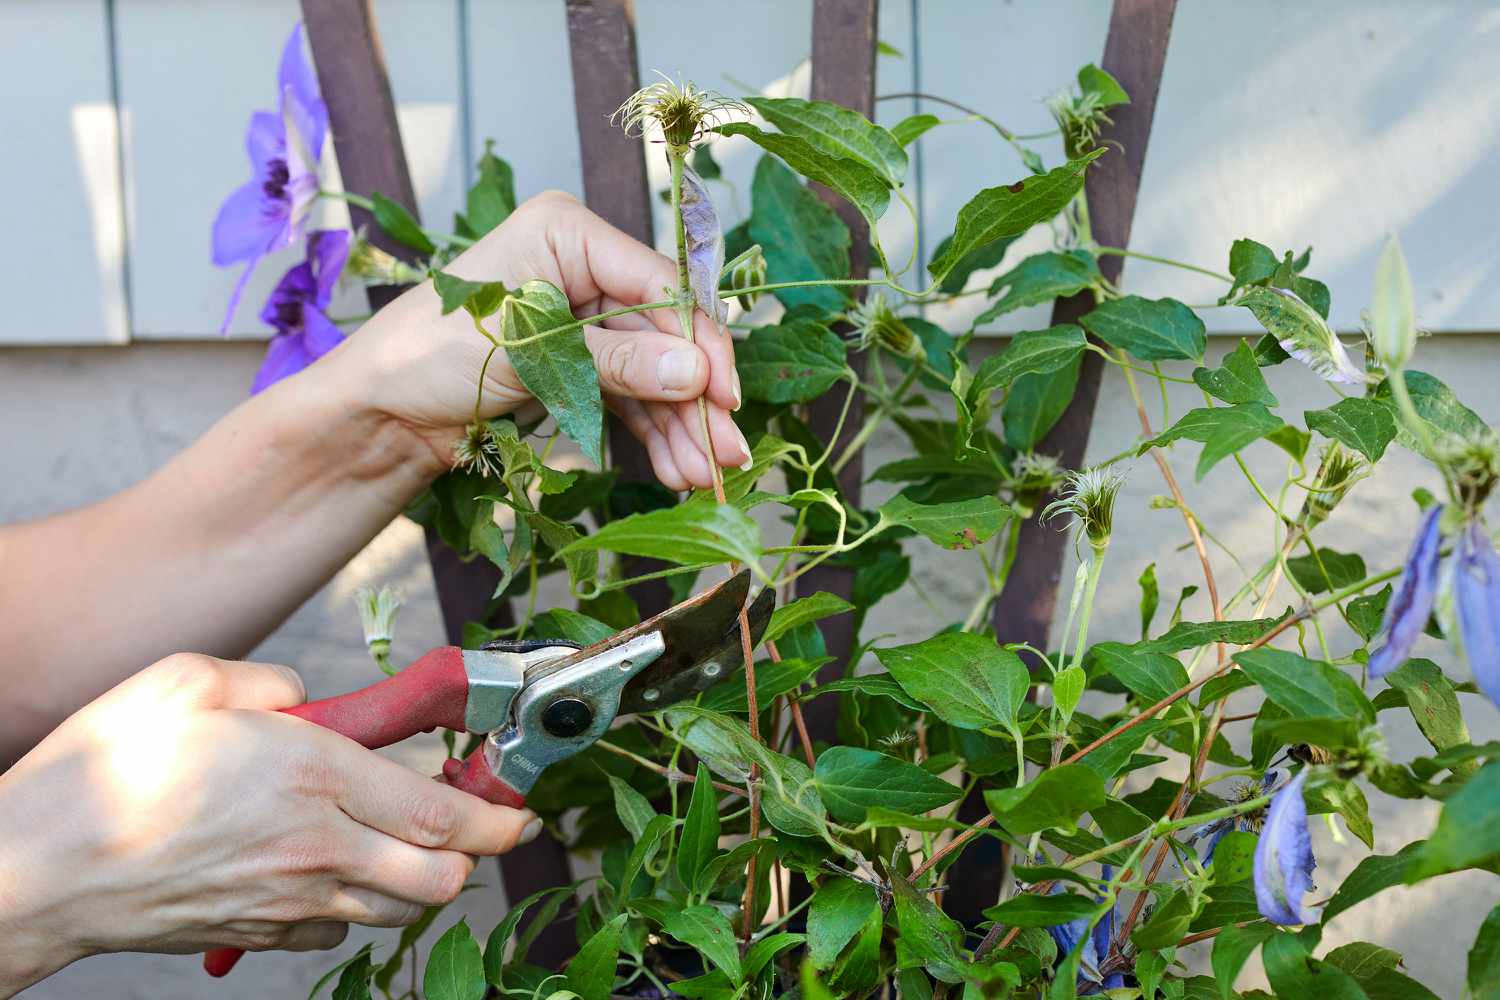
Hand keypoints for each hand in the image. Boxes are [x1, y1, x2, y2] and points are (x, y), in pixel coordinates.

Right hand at [0, 654, 538, 994]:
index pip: (441, 814)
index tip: (522, 808)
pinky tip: (335, 869)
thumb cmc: (105, 769)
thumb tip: (306, 699)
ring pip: (398, 911)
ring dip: (423, 880)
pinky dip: (358, 905)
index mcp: (312, 775)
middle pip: (440, 878)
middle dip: (475, 855)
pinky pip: (338, 929)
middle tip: (474, 821)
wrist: (34, 869)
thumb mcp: (190, 681)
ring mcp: (288, 900)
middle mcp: (316, 847)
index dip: (498, 817)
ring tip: (410, 841)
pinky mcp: (258, 933)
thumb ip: (269, 683)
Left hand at [328, 190, 748, 489]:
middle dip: (694, 398)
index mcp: (566, 233)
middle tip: (726, 453)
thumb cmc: (427, 357)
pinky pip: (628, 395)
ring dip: (678, 426)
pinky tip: (676, 468)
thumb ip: (617, 364)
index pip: (658, 284)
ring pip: (651, 372)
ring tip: (703, 478)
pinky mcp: (574, 363)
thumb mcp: (530, 356)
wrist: (375, 413)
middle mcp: (580, 268)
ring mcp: (580, 318)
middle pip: (662, 334)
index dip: (699, 342)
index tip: (726, 396)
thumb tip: (697, 374)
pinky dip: (650, 432)